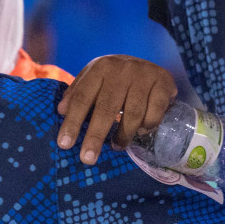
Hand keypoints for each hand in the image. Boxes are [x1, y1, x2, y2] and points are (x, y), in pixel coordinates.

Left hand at [56, 55, 176, 164]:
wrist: (147, 64)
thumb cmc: (113, 79)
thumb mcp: (93, 80)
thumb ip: (77, 94)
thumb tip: (60, 111)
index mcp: (99, 68)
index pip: (82, 98)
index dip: (73, 122)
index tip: (64, 144)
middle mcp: (121, 69)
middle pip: (106, 108)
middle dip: (95, 136)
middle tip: (87, 159)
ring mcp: (144, 75)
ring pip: (133, 113)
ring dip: (124, 135)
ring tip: (117, 146)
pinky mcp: (163, 83)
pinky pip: (154, 113)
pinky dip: (147, 126)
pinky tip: (141, 132)